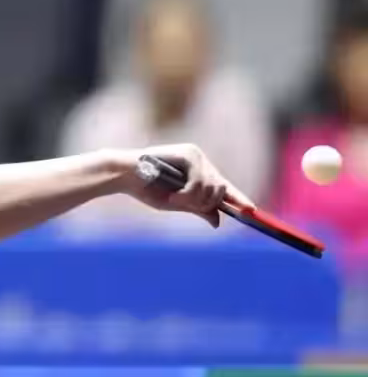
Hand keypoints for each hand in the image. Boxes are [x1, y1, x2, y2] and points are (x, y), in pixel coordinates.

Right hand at [120, 143, 253, 228]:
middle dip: (205, 203)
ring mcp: (195, 155)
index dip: (237, 198)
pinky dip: (187, 194)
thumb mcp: (177, 203)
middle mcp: (200, 160)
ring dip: (194, 200)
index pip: (223, 186)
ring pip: (212, 187)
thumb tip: (218, 221)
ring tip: (174, 201)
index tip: (252, 210)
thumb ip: (198, 209)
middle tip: (184, 206)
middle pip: (220, 188)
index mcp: (198, 171)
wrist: (125, 176)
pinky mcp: (188, 154)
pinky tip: (173, 195)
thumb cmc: (147, 189)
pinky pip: (200, 182)